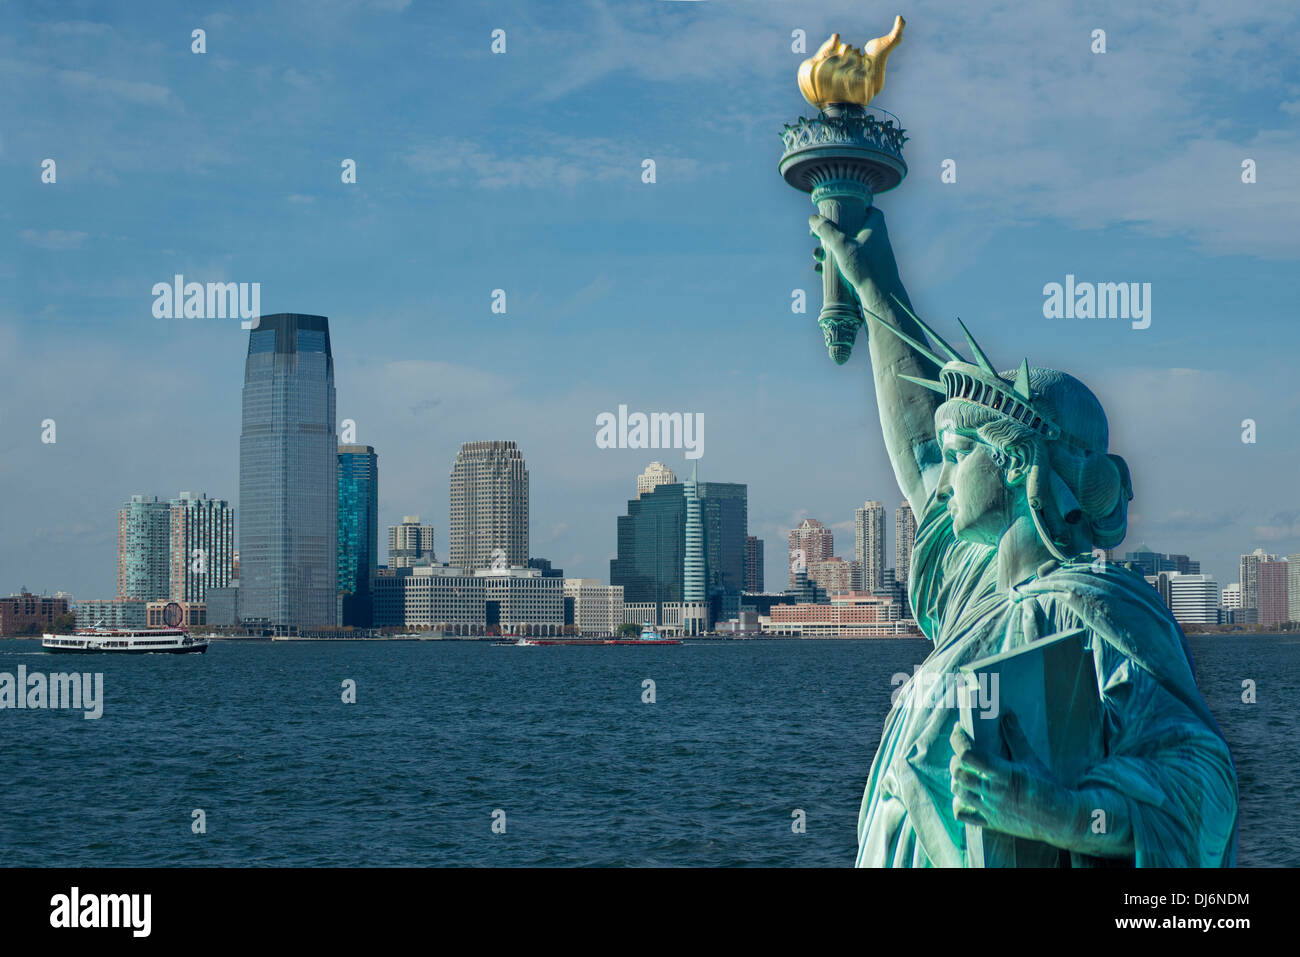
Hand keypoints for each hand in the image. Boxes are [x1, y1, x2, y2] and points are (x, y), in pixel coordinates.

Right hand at [808, 206, 902, 305]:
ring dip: (830, 250)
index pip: (869, 210)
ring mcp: (872, 255)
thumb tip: (813, 218)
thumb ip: (827, 230)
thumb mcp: (841, 245)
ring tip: (816, 255)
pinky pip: (849, 263)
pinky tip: (820, 269)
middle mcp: (876, 238)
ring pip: (848, 247)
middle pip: (852, 229)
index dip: (855, 209)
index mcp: (875, 226)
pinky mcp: (868, 270)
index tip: (840, 211)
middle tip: (816, 235)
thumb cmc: (864, 266)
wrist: (880, 294)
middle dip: (832, 233)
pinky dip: (835, 264)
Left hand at [948, 714, 1080, 848]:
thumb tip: (1007, 713)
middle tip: (962, 752)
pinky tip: (965, 795)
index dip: (958, 740)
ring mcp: (990, 809)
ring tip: (964, 771)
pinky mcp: (991, 823)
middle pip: (958, 772)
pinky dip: (958, 803)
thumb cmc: (1047, 786)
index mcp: (1003, 773)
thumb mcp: (1031, 759)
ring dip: (956, 778)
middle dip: (955, 759)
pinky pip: (963, 815)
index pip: (968, 754)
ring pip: (957, 791)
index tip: (958, 729)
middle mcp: (993, 792)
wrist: (1061, 818)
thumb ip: (1016, 736)